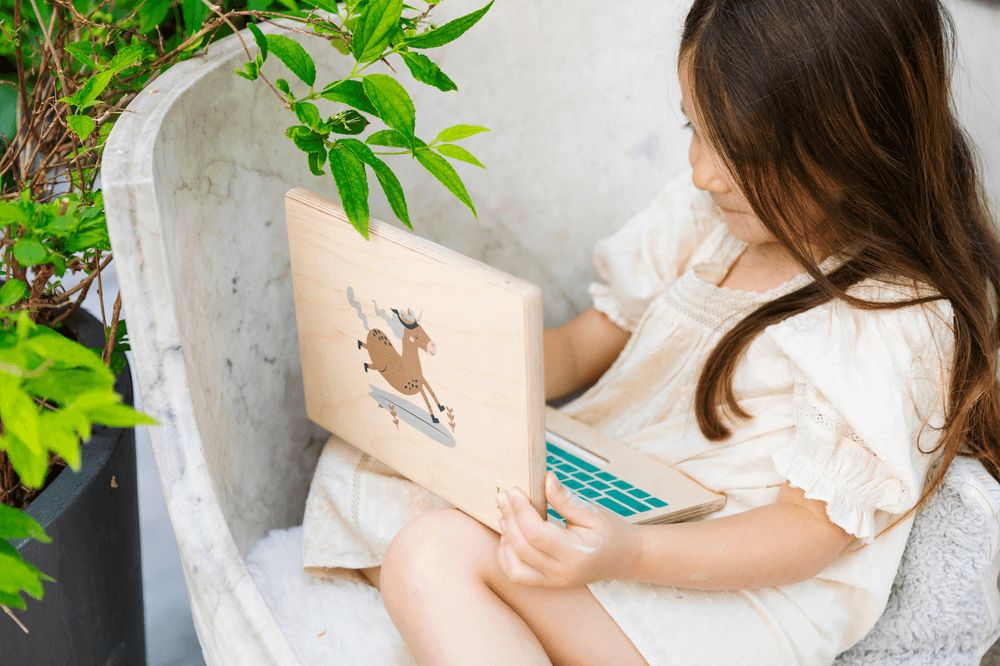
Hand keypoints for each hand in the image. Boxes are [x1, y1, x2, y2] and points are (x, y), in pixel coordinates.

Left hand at [495, 470, 642, 587]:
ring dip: (505, 539)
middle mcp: (562, 572)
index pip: (537, 534)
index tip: (514, 491)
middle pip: (522, 548)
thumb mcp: (593, 512)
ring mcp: (554, 581)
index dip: (521, 510)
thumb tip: (546, 480)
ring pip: (515, 567)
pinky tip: (509, 536)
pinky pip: (519, 575)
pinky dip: (507, 557)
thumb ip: (566, 499)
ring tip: (505, 515)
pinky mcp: (549, 584)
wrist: (626, 558)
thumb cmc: (611, 533)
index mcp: (576, 553)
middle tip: (504, 497)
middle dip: (509, 519)